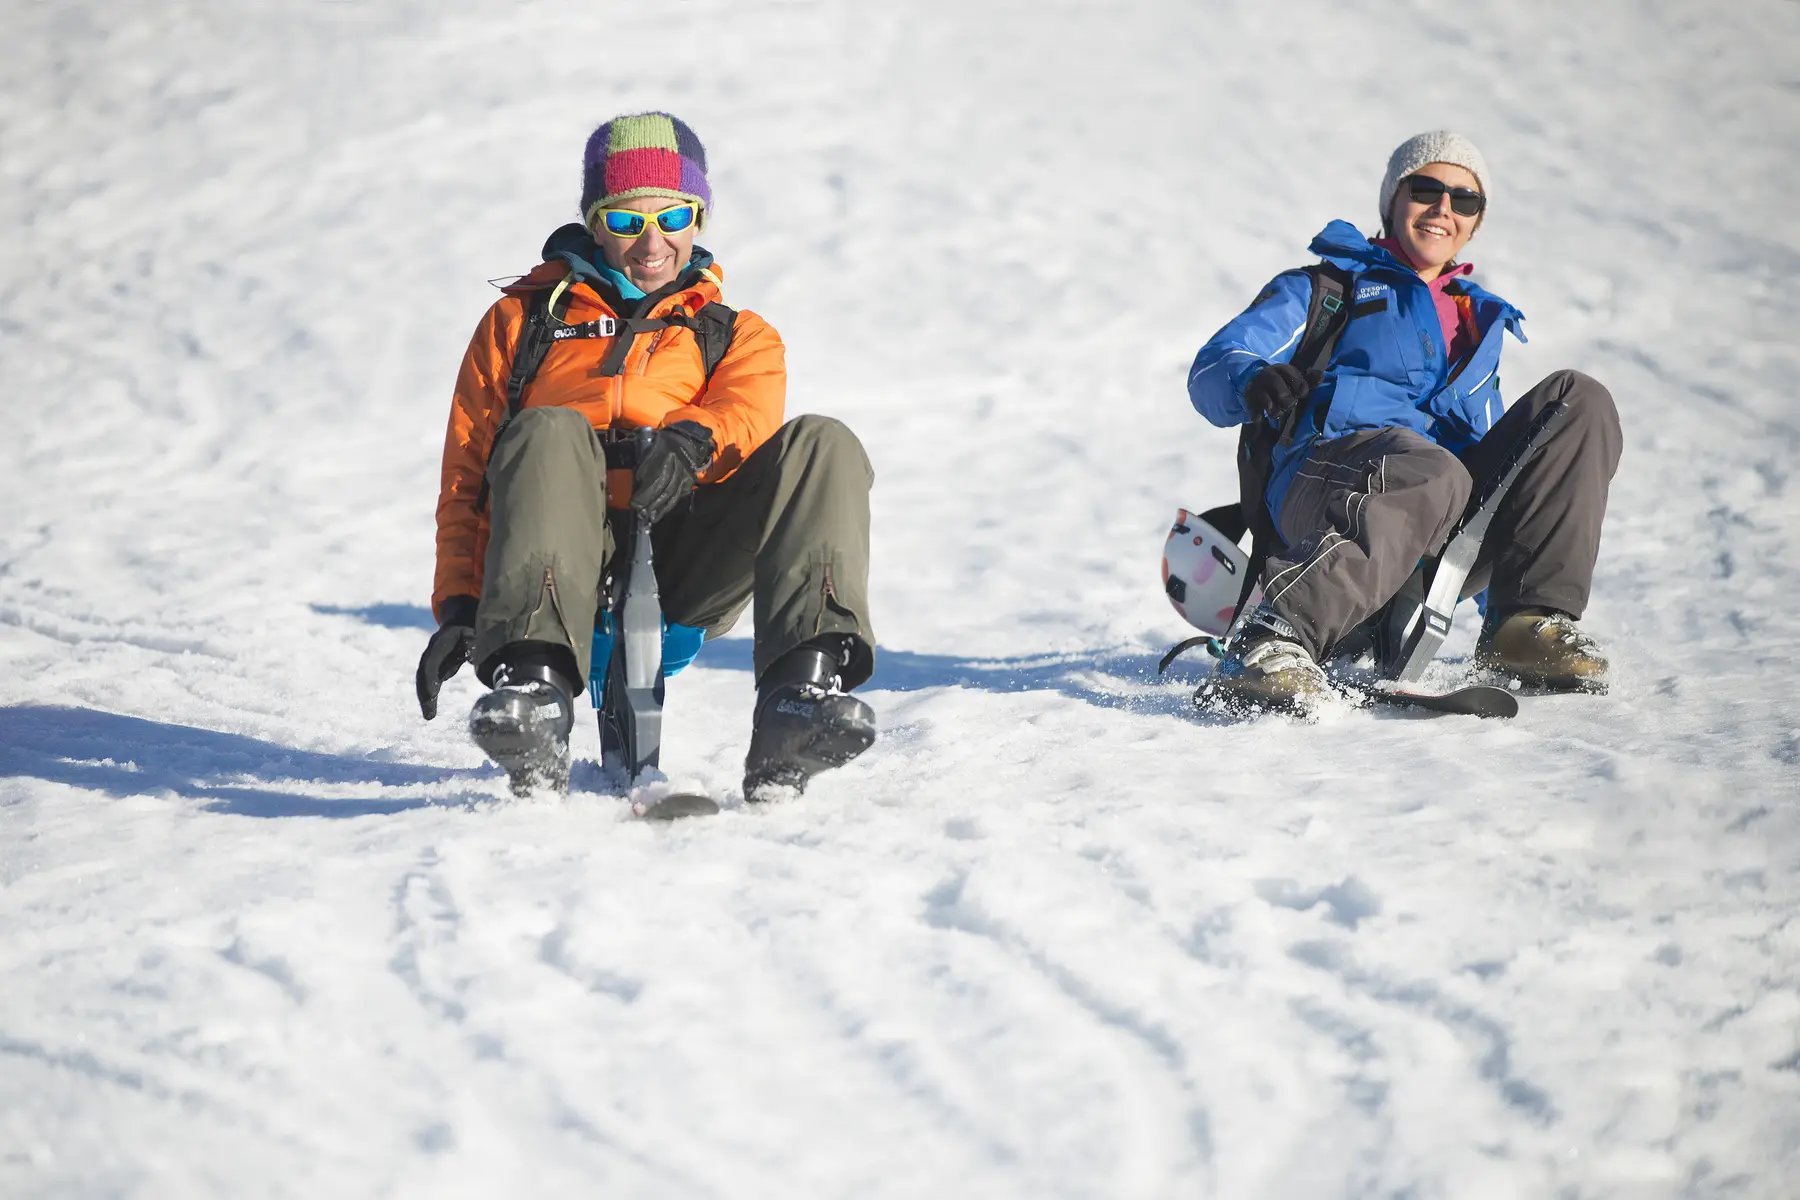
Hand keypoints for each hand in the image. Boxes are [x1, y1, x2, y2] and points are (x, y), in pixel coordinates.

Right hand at [416, 596, 477, 719]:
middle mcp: (432, 651)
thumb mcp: (474, 630)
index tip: (432, 693)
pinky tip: (431, 711)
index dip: (430, 677)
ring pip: (425, 680)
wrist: (459, 620)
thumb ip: (473, 642)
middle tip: (428, 713)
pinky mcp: (436, 667)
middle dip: (424, 693)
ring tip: (429, 715)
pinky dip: (430, 696)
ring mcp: (432, 659)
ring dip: (425, 697)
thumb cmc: (470, 626)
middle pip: (423, 673)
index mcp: (440, 642)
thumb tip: (472, 657)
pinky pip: (431, 682)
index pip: (431, 661)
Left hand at [632, 420, 715, 522]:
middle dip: (650, 503)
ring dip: (659, 508)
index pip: (655, 476)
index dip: (644, 493)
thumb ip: (640, 461)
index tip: (634, 504)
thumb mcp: (647, 444)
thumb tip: (629, 477)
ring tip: (649, 518)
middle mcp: (676, 464)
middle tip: (640, 514)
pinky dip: (668, 506)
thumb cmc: (661, 443)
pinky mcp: (688, 481)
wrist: (686, 440)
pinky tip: (659, 514)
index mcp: (664, 452)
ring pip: (671, 494)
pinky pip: (678, 496)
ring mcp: (684, 474)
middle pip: (663, 488)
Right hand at [1244, 363, 1322, 423]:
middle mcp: (1269, 376)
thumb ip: (1308, 380)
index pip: (1295, 379)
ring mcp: (1258, 388)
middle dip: (1287, 401)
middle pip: (1282, 392)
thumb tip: (1321, 376)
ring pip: (1268, 403)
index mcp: (1282, 369)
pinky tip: (1261, 418)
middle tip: (1289, 404)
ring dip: (1275, 411)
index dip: (1300, 388)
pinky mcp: (1249, 399)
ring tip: (1277, 413)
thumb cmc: (1280, 381)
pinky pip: (1255, 412)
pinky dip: (1259, 417)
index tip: (1301, 394)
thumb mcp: (1292, 377)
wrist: (1253, 379)